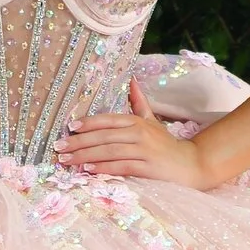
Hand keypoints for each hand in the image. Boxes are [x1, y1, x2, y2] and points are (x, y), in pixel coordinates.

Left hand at [55, 80, 216, 187]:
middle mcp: (139, 134)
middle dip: (78, 142)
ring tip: (66, 161)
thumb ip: (139, 101)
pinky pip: (121, 167)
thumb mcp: (151, 120)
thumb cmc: (166, 145)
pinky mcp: (147, 168)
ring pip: (109, 151)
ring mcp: (143, 151)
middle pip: (103, 136)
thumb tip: (131, 79)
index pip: (108, 120)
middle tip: (58, 147)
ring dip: (85, 156)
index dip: (88, 123)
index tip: (70, 127)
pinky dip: (103, 168)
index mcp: (136, 122)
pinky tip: (88, 170)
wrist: (191, 164)